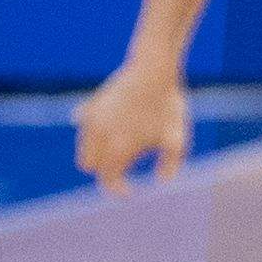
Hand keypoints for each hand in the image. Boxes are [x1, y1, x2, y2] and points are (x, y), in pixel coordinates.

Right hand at [78, 54, 191, 190]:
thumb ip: (170, 164)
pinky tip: (112, 129)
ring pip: (84, 148)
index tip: (129, 191)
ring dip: (96, 153)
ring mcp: (94, 119)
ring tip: (119, 148)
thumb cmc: (169, 107)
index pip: (108, 178)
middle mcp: (101, 135)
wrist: (154, 71)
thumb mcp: (177, 138)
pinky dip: (92, 133)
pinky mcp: (92, 106)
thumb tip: (161, 182)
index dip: (117, 189)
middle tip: (123, 168)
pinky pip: (83, 128)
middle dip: (105, 170)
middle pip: (90, 165)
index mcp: (121, 147)